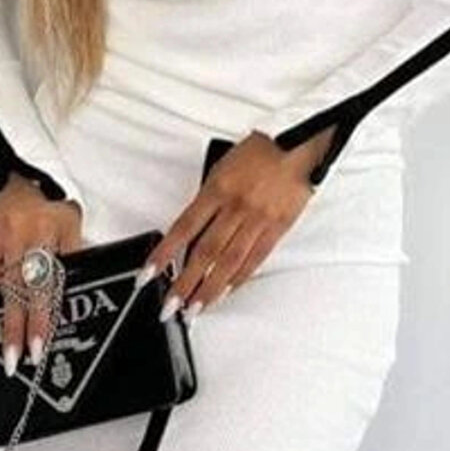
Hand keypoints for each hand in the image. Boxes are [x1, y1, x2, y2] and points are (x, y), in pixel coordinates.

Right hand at [0, 174, 84, 374]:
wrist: (24, 174)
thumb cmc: (50, 205)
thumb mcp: (73, 226)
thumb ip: (75, 256)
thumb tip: (77, 291)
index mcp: (45, 235)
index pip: (43, 289)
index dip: (39, 321)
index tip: (36, 348)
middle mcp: (18, 236)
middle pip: (15, 294)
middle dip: (14, 330)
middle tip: (12, 358)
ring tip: (8, 281)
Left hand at [144, 126, 335, 317]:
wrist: (300, 142)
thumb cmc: (260, 150)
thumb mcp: (221, 166)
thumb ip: (207, 199)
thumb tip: (191, 231)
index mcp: (217, 188)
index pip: (184, 228)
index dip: (164, 255)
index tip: (149, 274)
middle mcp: (236, 207)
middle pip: (205, 253)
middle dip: (185, 284)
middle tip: (171, 306)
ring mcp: (258, 219)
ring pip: (229, 262)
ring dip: (210, 290)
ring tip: (196, 308)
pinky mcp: (278, 227)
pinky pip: (255, 258)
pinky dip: (239, 278)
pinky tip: (226, 291)